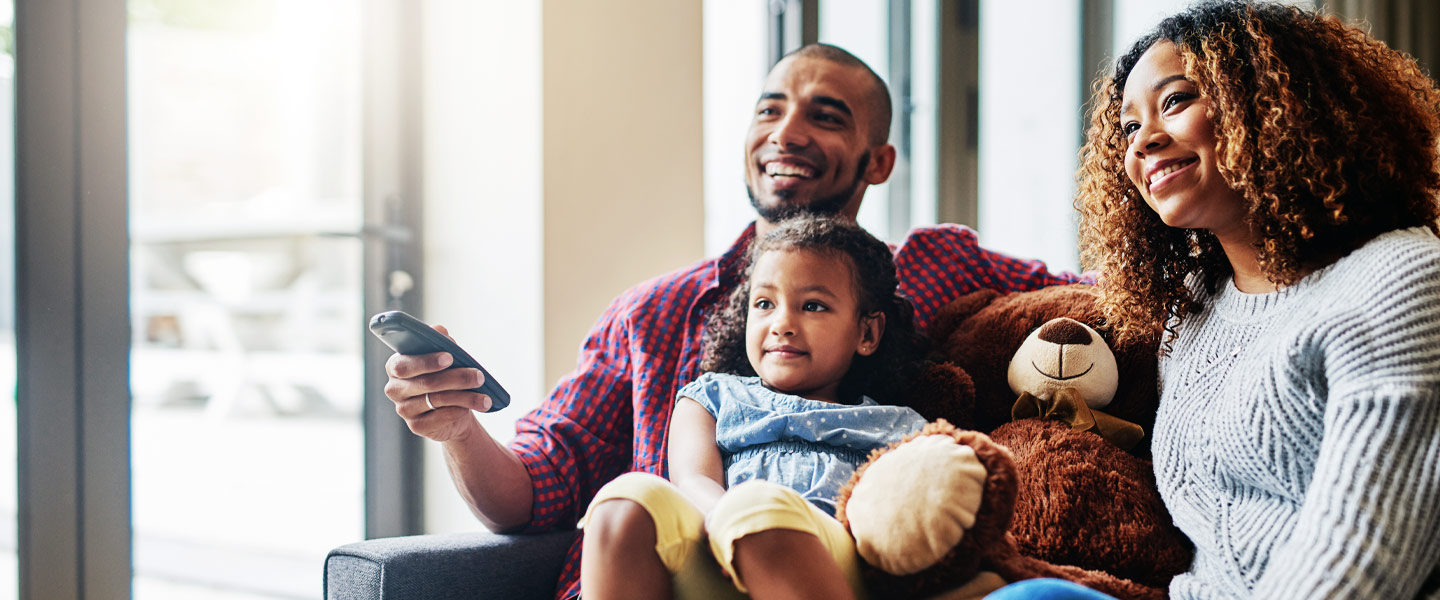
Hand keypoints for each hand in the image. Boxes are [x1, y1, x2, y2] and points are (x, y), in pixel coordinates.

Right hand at [384, 324, 493, 442]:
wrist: (452, 410)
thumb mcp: (444, 357)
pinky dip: (459, 411)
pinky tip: (474, 407)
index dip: (427, 361)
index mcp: (396, 366)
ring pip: (437, 400)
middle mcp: (394, 389)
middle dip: (456, 378)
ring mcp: (403, 410)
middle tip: (479, 376)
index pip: (404, 365)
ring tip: (486, 396)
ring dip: (466, 397)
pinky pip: (440, 418)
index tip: (450, 357)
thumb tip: (439, 330)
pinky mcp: (416, 426)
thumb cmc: (445, 376)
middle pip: (425, 383)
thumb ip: (439, 342)